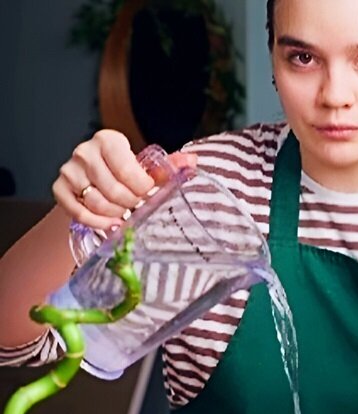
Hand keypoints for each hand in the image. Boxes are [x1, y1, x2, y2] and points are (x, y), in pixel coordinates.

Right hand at [52, 129, 195, 230]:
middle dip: (132, 203)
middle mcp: (84, 152)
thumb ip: (168, 165)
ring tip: (125, 212)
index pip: (128, 170)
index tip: (150, 192)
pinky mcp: (59, 189)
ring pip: (97, 202)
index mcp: (108, 140)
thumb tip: (192, 161)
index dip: (143, 188)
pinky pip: (79, 212)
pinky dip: (98, 222)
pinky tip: (111, 223)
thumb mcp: (146, 165)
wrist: (94, 179)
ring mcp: (69, 170)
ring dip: (117, 213)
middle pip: (114, 190)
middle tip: (139, 205)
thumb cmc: (124, 171)